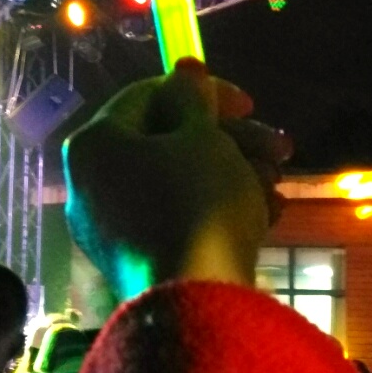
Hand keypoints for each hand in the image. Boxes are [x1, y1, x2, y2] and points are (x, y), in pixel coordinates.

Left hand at [63, 59, 290, 302]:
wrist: (196, 305)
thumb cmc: (196, 203)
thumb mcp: (204, 138)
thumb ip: (194, 98)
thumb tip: (184, 67)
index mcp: (94, 143)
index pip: (148, 95)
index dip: (204, 91)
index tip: (250, 104)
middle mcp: (90, 183)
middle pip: (167, 142)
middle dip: (231, 141)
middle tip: (280, 149)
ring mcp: (111, 228)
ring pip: (178, 182)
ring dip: (235, 175)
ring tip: (277, 188)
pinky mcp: (138, 262)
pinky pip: (177, 220)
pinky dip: (219, 211)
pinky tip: (267, 216)